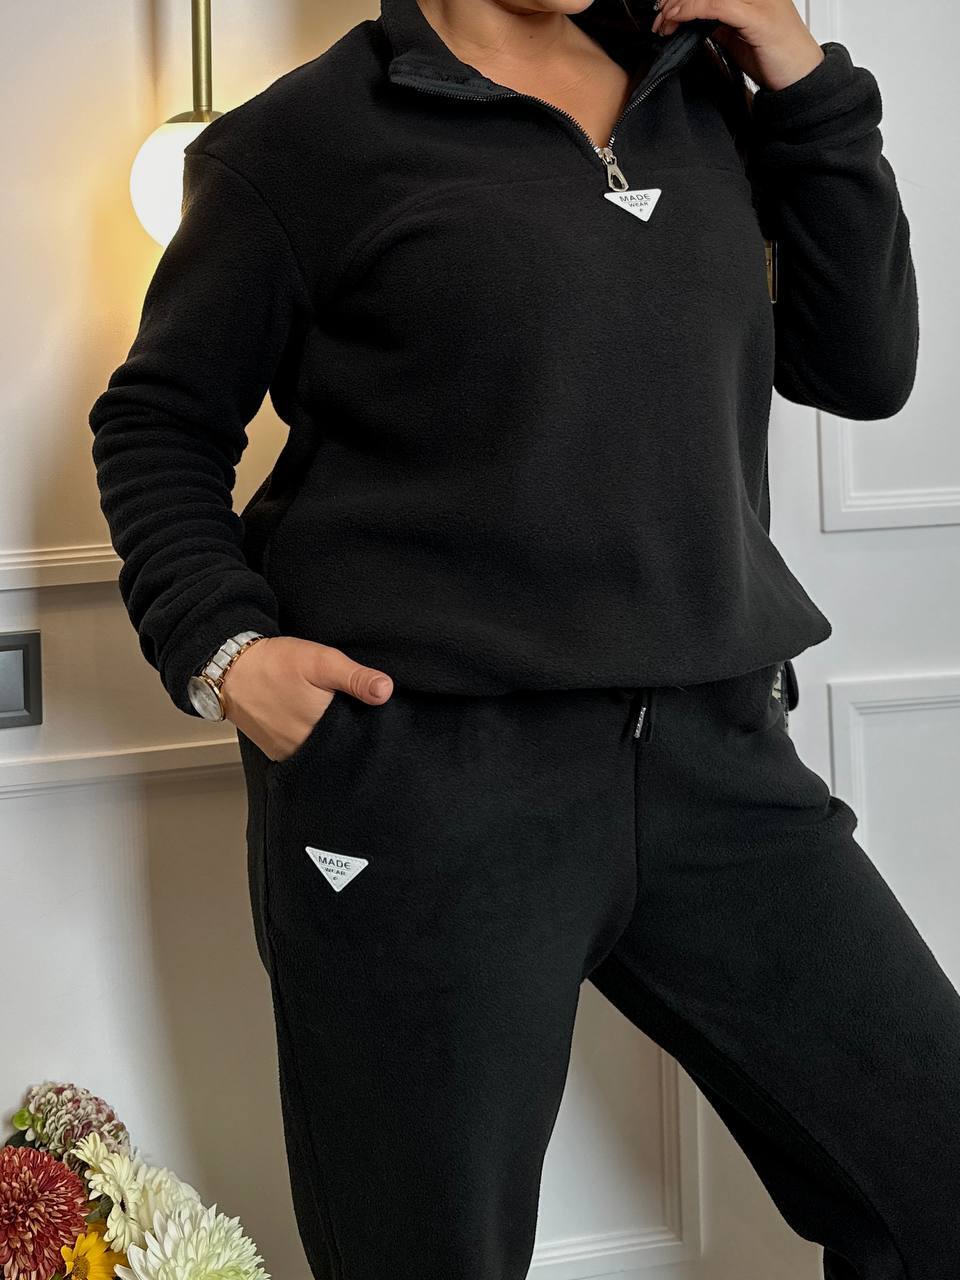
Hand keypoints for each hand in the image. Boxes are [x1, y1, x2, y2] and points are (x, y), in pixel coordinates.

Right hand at [219, 635, 393, 762]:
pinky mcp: (277, 752)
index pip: (359, 737)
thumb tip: (386, 691)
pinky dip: (311, 740)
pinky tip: (312, 722)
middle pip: (340, 746)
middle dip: (349, 732)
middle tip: (348, 708)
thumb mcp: (321, 661)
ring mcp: (289, 753)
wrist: (229, 670)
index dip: (368, 723)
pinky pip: (302, 751)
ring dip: (330, 738)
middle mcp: (306, 749)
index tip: (369, 709)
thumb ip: (355, 678)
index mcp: (322, 729)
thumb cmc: (274, 664)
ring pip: (321, 751)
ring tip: (331, 715)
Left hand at [651, 0, 824, 92]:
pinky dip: (693, 10)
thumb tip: (693, 20)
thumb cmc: (775, 58)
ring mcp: (759, 1)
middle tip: (659, 16)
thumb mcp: (738, 36)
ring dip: (680, 5)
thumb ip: (719, 23)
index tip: (664, 7)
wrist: (801, 78)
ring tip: (664, 21)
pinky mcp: (758, 17)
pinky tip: (678, 19)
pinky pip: (718, 6)